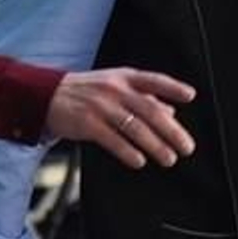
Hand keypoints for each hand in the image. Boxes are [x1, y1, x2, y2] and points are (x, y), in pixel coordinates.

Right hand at [46, 68, 196, 168]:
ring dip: (156, 146)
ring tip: (169, 159)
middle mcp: (115, 89)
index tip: (191, 96)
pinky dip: (128, 152)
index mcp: (124, 77)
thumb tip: (172, 112)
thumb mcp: (115, 86)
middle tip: (186, 147)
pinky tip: (140, 161)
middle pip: (150, 111)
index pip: (154, 80)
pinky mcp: (87, 123)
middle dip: (172, 131)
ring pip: (135, 128)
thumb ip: (144, 97)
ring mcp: (101, 106)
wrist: (46, 96)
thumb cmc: (87, 91)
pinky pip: (113, 140)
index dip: (173, 87)